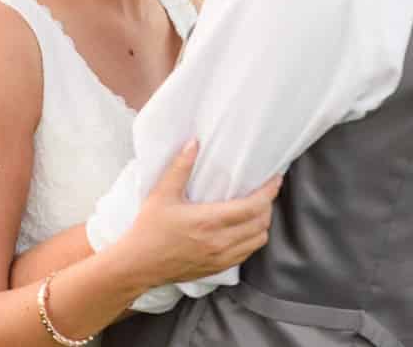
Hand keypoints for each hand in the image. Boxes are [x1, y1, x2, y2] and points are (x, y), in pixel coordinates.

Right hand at [121, 142, 281, 287]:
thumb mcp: (162, 193)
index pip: (252, 207)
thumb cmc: (148, 229)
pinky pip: (245, 255)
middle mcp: (218, 242)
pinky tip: (244, 229)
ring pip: (257, 242)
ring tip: (257, 209)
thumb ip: (180, 167)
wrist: (136, 266)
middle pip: (260, 224)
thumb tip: (194, 142)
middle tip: (266, 190)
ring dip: (262, 224)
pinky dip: (252, 240)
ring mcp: (218, 259)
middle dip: (268, 206)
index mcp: (208, 221)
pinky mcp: (215, 270)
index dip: (269, 192)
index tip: (275, 179)